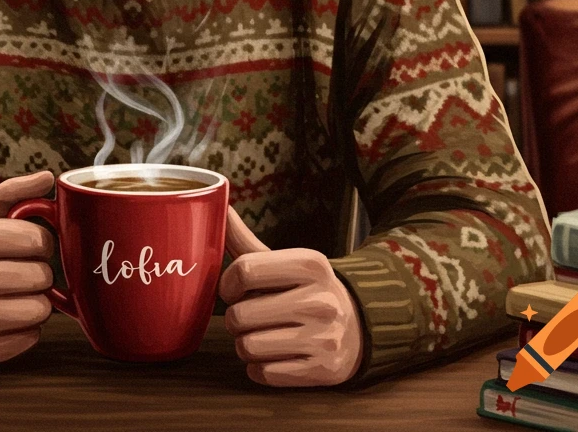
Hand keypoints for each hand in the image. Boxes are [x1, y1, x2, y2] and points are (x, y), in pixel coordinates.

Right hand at [0, 170, 55, 367]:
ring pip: (41, 308)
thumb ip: (12, 192)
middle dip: (39, 270)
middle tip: (20, 269)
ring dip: (36, 300)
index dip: (41, 240)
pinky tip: (6, 315)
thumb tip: (47, 177)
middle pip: (42, 274)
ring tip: (14, 293)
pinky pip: (32, 337)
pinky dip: (26, 327)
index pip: (37, 238)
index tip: (29, 244)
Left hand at [220, 207, 364, 386]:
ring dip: (244, 345)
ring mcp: (325, 338)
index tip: (232, 289)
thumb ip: (245, 240)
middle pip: (240, 314)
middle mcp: (321, 300)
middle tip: (248, 315)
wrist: (358, 325)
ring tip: (260, 335)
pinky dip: (259, 368)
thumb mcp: (283, 261)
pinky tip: (274, 355)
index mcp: (310, 264)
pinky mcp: (324, 371)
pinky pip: (264, 374)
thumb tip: (220, 202)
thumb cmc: (306, 289)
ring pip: (248, 347)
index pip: (244, 269)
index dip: (227, 283)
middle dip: (235, 318)